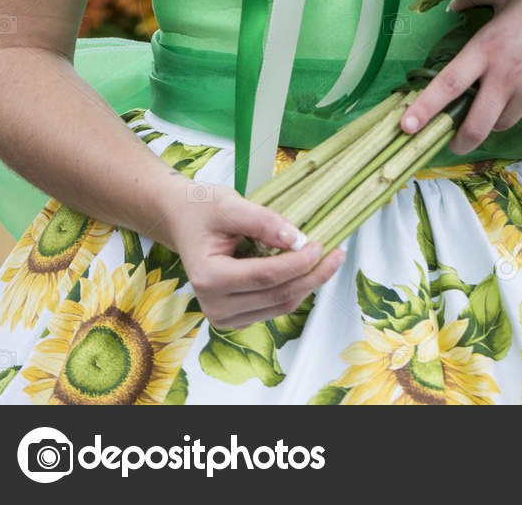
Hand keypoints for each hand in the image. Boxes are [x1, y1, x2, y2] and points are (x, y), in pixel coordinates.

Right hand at [159, 179, 345, 330]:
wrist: (184, 221)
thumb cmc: (203, 209)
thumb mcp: (230, 204)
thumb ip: (263, 221)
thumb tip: (297, 239)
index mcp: (208, 278)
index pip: (264, 276)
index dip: (297, 263)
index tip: (321, 244)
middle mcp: (214, 305)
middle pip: (276, 296)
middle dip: (312, 276)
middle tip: (338, 253)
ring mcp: (225, 316)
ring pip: (280, 306)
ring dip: (308, 284)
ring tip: (330, 260)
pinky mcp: (237, 317)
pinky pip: (274, 307)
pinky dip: (295, 289)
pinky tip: (308, 269)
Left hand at [399, 0, 521, 154]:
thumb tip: (452, 4)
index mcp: (489, 47)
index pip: (449, 84)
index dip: (424, 108)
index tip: (405, 127)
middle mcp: (507, 76)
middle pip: (475, 126)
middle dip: (459, 141)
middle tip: (453, 141)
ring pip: (503, 122)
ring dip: (493, 119)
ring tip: (496, 102)